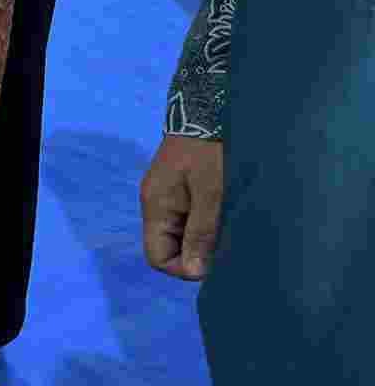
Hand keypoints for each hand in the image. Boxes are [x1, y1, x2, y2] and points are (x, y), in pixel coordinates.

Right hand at [140, 135, 224, 279]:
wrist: (209, 112)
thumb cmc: (211, 152)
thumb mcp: (212, 194)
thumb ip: (201, 233)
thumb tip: (193, 272)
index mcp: (156, 206)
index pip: (157, 257)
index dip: (184, 267)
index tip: (215, 260)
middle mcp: (156, 204)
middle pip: (169, 247)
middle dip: (197, 253)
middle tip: (228, 245)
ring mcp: (168, 196)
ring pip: (181, 235)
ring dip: (204, 239)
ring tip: (230, 230)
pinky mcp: (181, 189)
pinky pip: (189, 220)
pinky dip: (206, 225)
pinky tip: (225, 218)